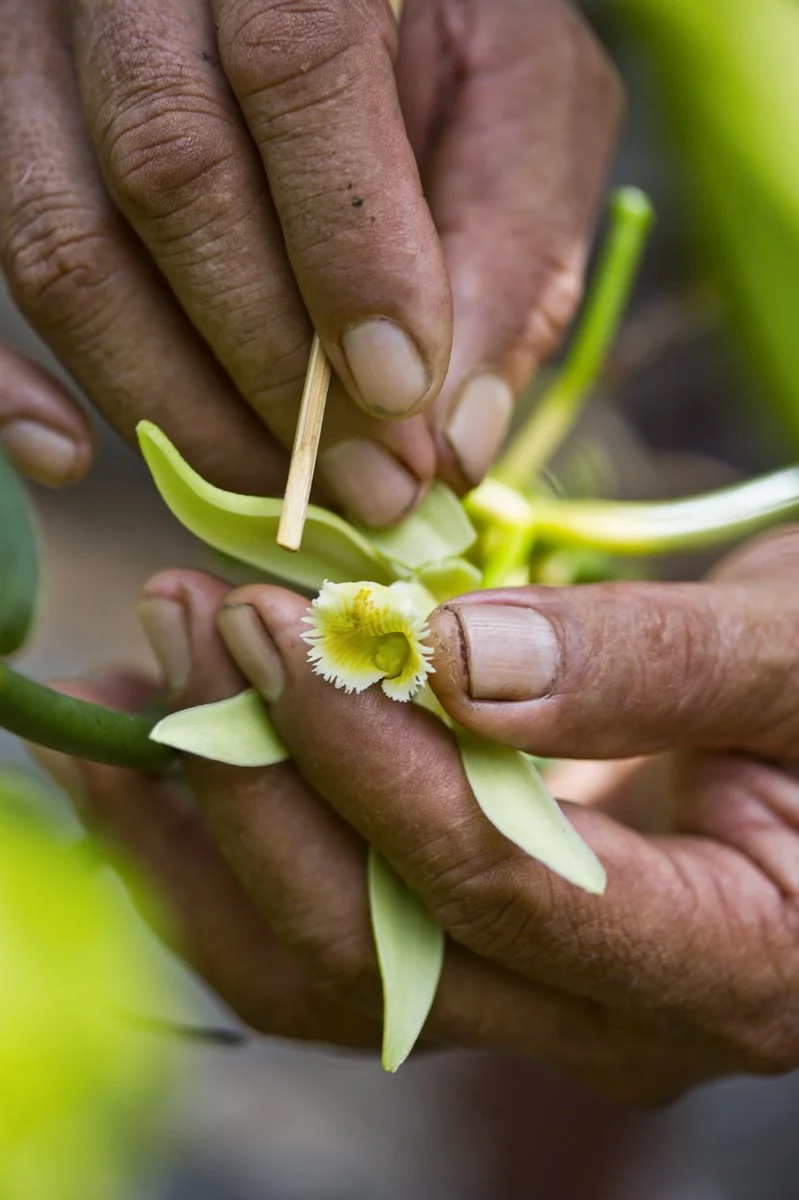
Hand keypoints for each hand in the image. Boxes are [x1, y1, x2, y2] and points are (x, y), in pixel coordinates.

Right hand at [0, 0, 620, 519]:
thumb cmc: (450, 25)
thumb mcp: (524, 95)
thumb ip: (510, 242)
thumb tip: (457, 441)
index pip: (296, 66)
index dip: (347, 257)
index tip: (403, 404)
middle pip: (167, 176)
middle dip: (271, 370)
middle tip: (367, 488)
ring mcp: (36, 41)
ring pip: (61, 239)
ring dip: (172, 404)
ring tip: (278, 495)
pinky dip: (8, 380)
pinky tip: (73, 458)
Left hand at [31, 528, 798, 1103]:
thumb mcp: (795, 656)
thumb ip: (653, 663)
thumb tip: (458, 660)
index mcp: (730, 964)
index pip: (501, 887)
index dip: (370, 760)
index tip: (269, 623)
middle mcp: (611, 1018)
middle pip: (377, 948)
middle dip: (256, 781)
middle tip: (183, 619)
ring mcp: (531, 997)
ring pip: (318, 966)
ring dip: (201, 827)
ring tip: (122, 689)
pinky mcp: (471, 947)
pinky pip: (318, 931)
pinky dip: (224, 844)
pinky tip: (160, 752)